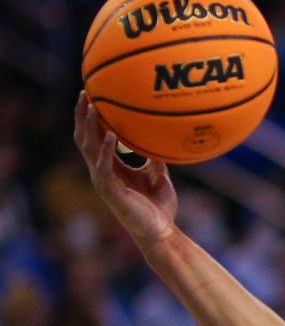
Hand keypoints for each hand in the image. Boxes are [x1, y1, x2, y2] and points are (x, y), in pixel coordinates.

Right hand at [73, 91, 177, 246]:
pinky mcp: (110, 191)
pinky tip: (110, 134)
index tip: (93, 96)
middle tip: (85, 92)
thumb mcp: (159, 177)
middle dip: (82, 115)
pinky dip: (106, 149)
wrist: (161, 233)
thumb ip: (155, 159)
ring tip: (90, 105)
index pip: (96, 138)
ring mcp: (103, 181)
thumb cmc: (160, 209)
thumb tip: (161, 138)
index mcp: (112, 168)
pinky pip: (103, 166)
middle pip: (85, 138)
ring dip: (88, 126)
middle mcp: (103, 172)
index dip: (92, 118)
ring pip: (88, 148)